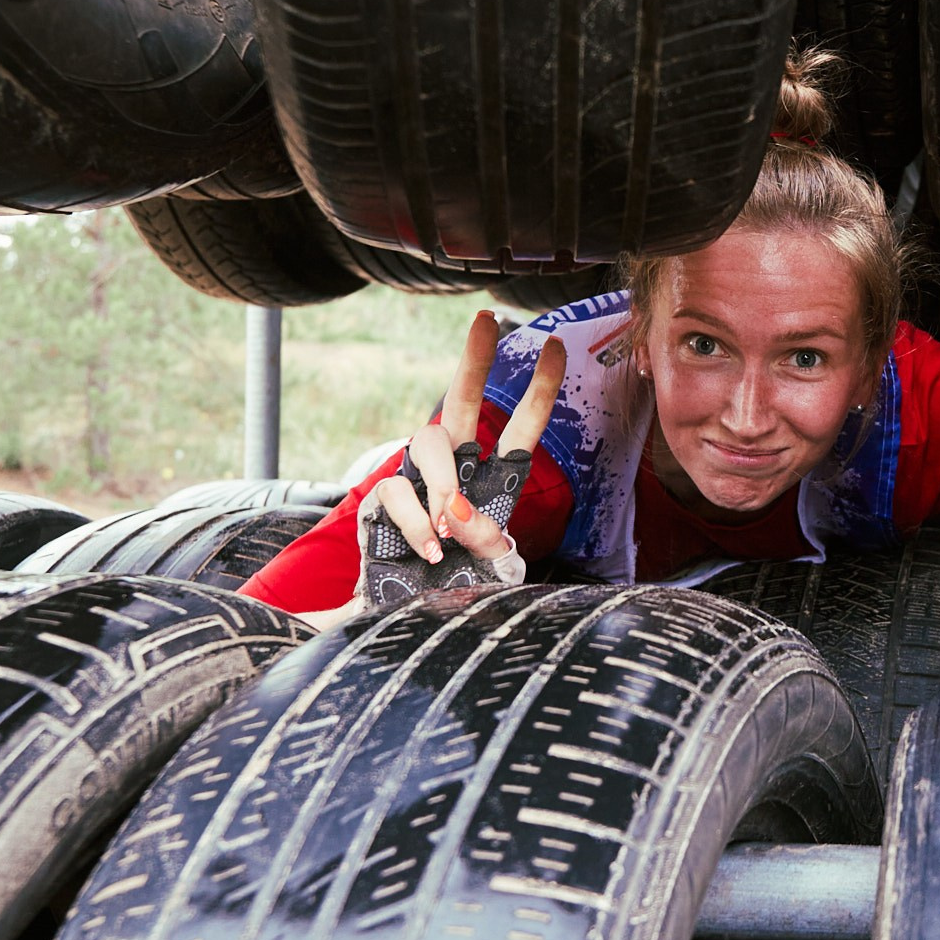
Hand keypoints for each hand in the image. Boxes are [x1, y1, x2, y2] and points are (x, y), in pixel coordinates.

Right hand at [358, 310, 564, 598]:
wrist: (409, 617)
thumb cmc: (458, 587)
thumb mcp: (489, 566)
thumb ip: (487, 540)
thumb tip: (457, 511)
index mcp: (492, 480)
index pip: (520, 427)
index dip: (539, 388)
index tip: (556, 345)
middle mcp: (455, 469)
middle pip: (460, 402)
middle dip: (475, 360)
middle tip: (487, 322)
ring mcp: (416, 479)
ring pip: (427, 442)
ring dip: (441, 481)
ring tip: (448, 528)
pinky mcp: (383, 500)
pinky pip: (397, 490)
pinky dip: (416, 520)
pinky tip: (429, 549)